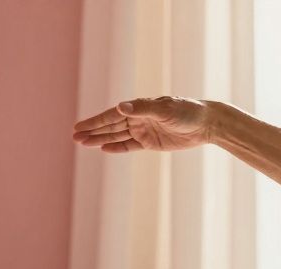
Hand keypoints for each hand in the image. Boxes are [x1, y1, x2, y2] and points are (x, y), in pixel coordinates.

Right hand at [73, 96, 210, 152]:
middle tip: (74, 137)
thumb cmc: (187, 112)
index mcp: (139, 107)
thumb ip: (143, 109)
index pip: (111, 115)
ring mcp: (144, 130)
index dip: (95, 122)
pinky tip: (103, 149)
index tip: (79, 127)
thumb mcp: (165, 110)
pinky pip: (130, 146)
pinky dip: (117, 147)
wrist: (206, 124)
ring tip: (83, 143)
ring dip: (100, 139)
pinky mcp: (151, 143)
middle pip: (110, 126)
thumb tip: (120, 107)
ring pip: (117, 136)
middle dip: (92, 131)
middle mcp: (138, 118)